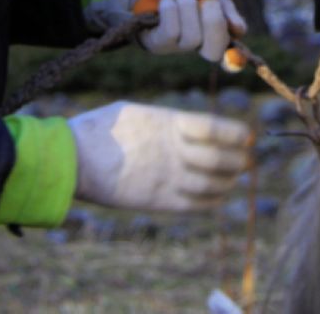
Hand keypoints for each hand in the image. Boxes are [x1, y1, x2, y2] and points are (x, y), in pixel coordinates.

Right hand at [68, 102, 250, 211]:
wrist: (71, 159)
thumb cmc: (99, 130)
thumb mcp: (136, 112)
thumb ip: (165, 120)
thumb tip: (185, 126)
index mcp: (169, 123)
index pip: (217, 128)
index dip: (236, 134)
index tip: (248, 136)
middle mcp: (174, 152)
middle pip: (223, 159)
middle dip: (238, 159)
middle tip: (246, 159)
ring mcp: (167, 178)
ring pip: (215, 184)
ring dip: (228, 181)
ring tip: (234, 176)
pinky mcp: (158, 202)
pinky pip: (197, 206)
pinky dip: (213, 201)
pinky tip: (218, 195)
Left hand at [110, 0, 246, 60]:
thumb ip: (224, 5)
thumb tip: (239, 30)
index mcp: (217, 33)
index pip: (228, 57)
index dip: (235, 61)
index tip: (236, 52)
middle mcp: (198, 45)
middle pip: (214, 53)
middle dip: (214, 23)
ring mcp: (177, 46)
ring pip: (192, 38)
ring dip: (189, 8)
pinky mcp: (156, 42)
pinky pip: (170, 32)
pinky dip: (170, 9)